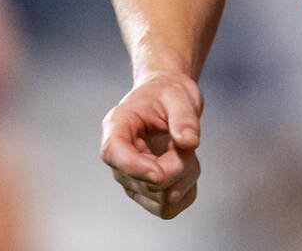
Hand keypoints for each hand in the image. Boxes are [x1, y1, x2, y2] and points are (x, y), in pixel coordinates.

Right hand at [99, 71, 202, 218]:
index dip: (136, 167)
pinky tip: (184, 166)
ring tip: (184, 150)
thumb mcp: (179, 95)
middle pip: (150, 183)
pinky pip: (170, 208)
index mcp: (117, 127)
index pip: (114, 154)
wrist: (167, 100)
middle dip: (180, 164)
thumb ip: (184, 116)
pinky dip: (186, 189)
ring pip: (163, 201)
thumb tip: (188, 142)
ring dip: (185, 177)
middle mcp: (119, 159)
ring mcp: (131, 181)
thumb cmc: (167, 94)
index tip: (160, 170)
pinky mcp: (146, 195)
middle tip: (186, 139)